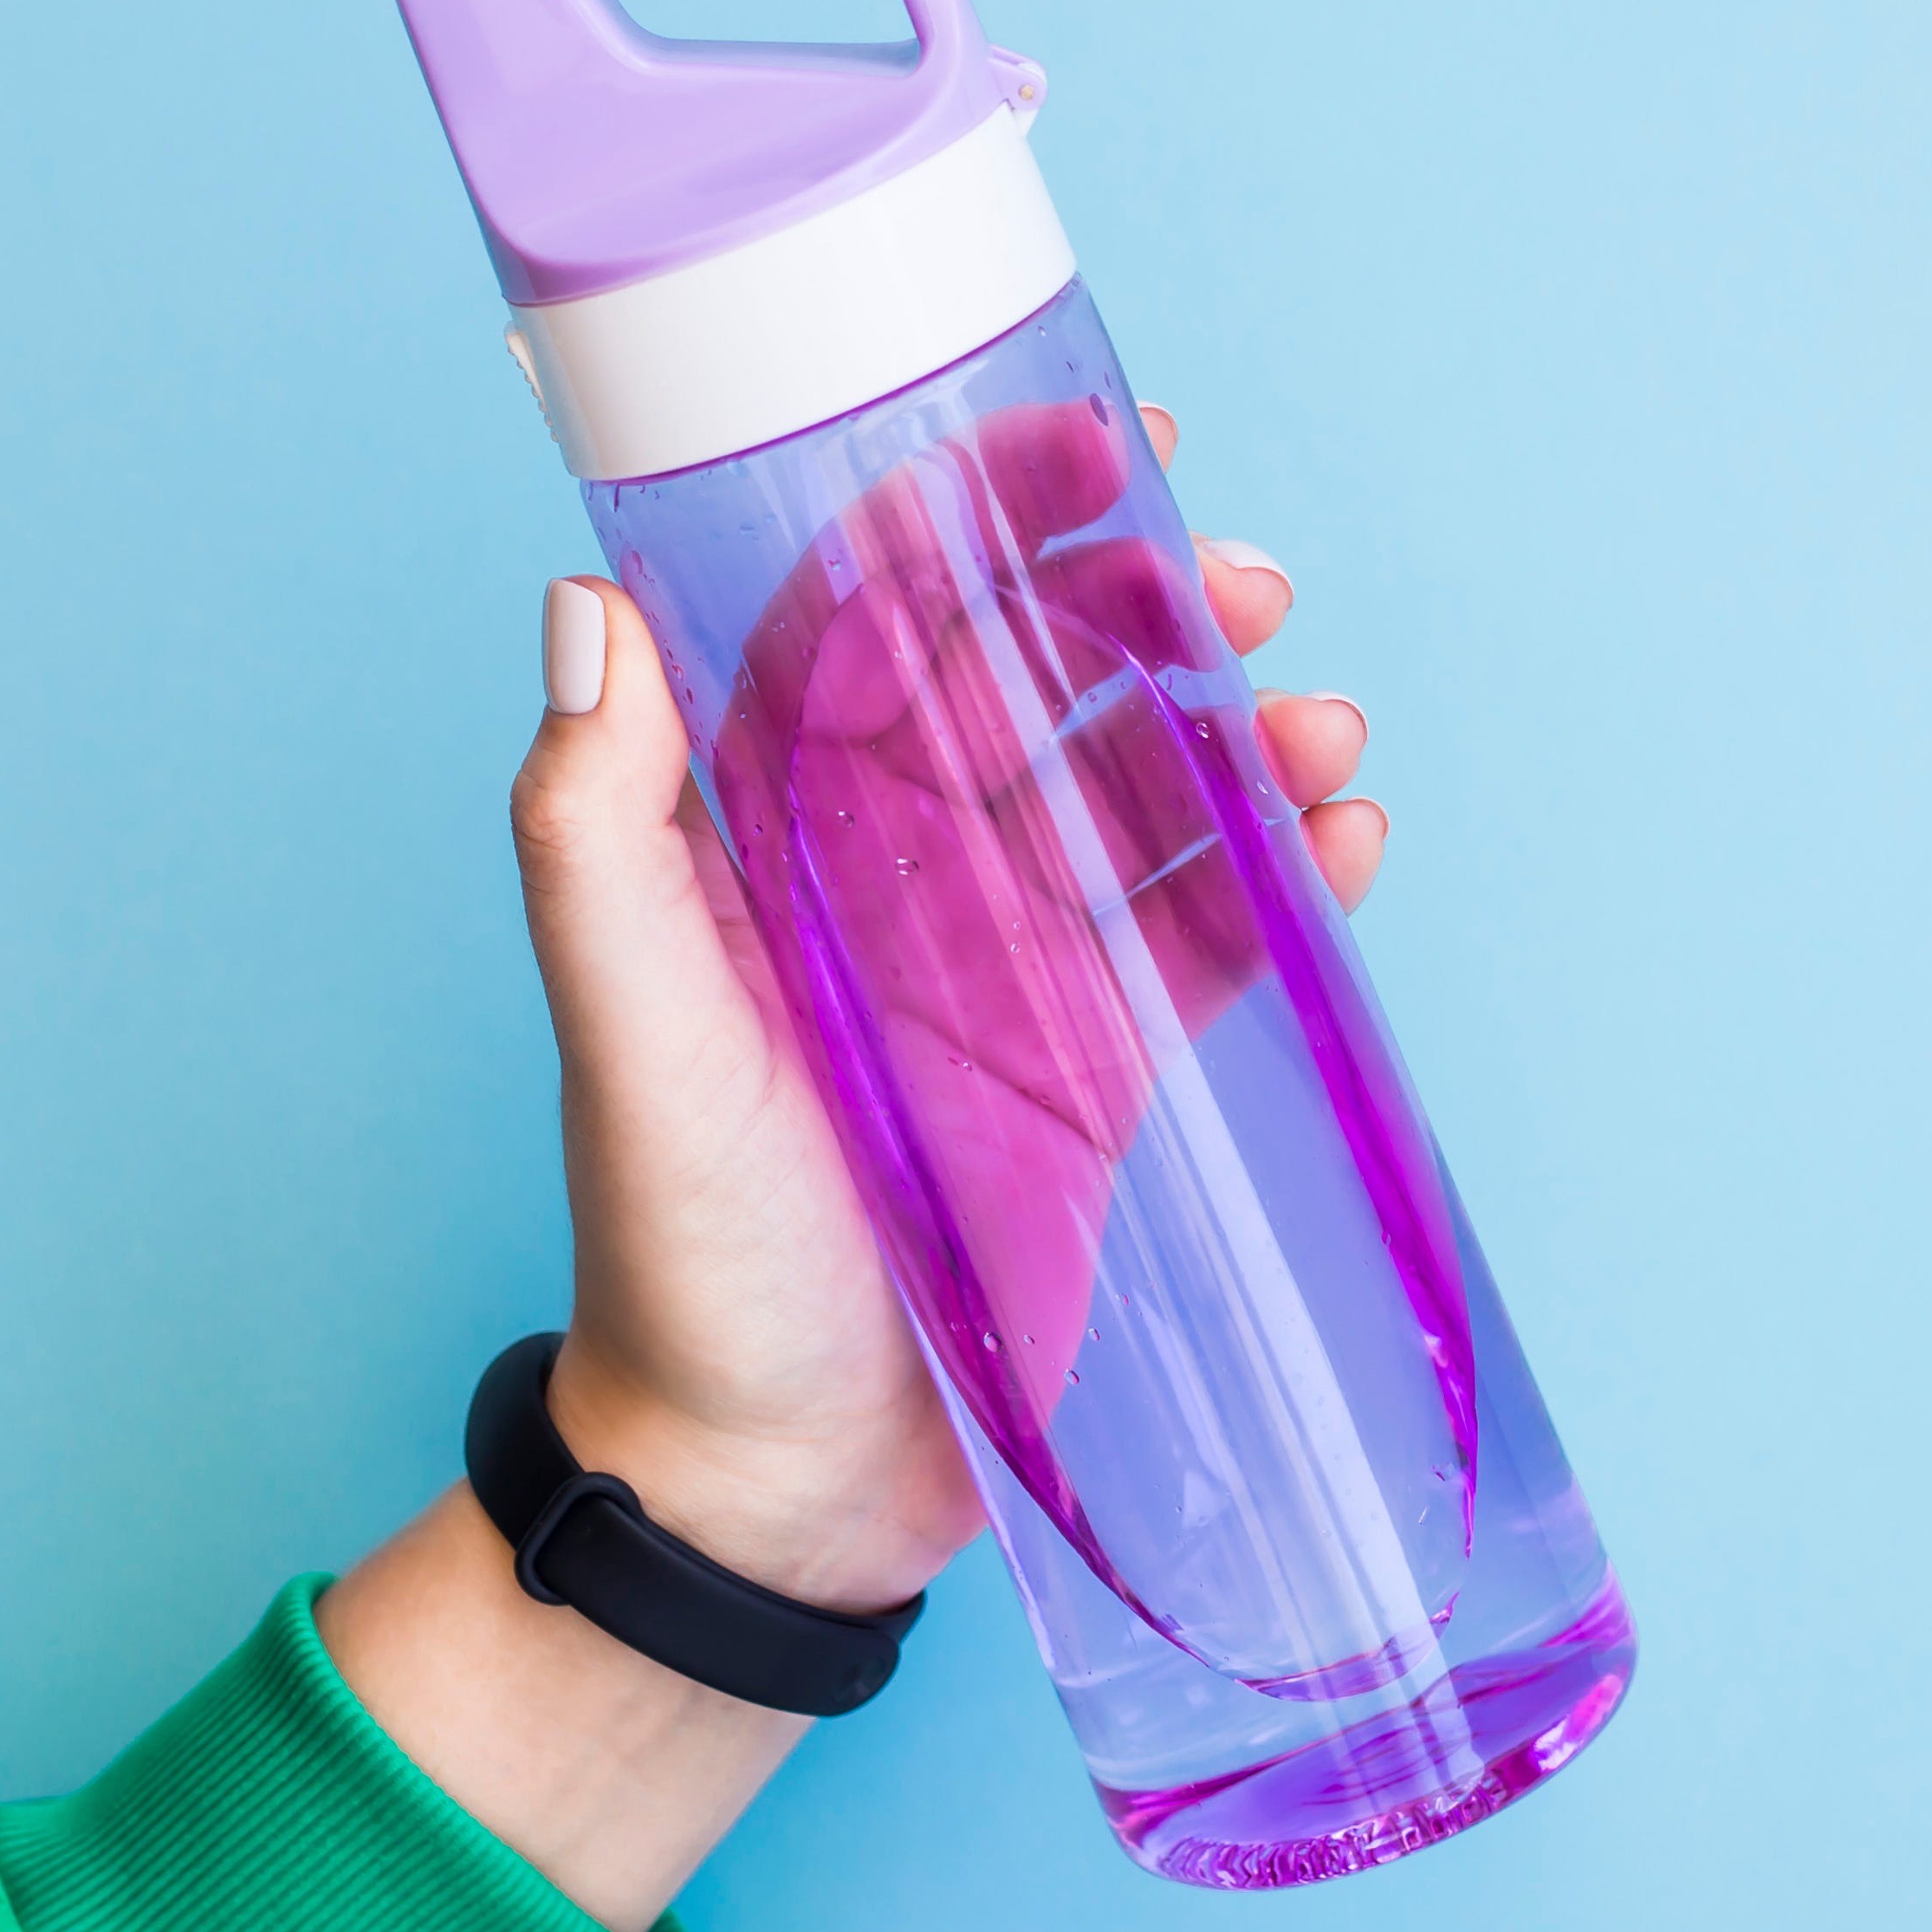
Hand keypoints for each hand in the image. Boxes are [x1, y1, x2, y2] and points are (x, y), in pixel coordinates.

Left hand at [520, 402, 1386, 1614]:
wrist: (769, 1485)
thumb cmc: (680, 1256)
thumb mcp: (629, 1032)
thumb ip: (595, 831)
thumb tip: (588, 605)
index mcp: (767, 834)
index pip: (875, 619)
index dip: (974, 517)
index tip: (1085, 446)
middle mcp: (889, 877)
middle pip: (1035, 681)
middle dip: (1143, 608)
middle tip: (1247, 580)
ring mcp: (1003, 970)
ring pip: (1141, 794)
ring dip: (1237, 733)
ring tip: (1320, 720)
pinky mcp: (1095, 1069)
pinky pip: (1204, 932)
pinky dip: (1281, 871)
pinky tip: (1343, 836)